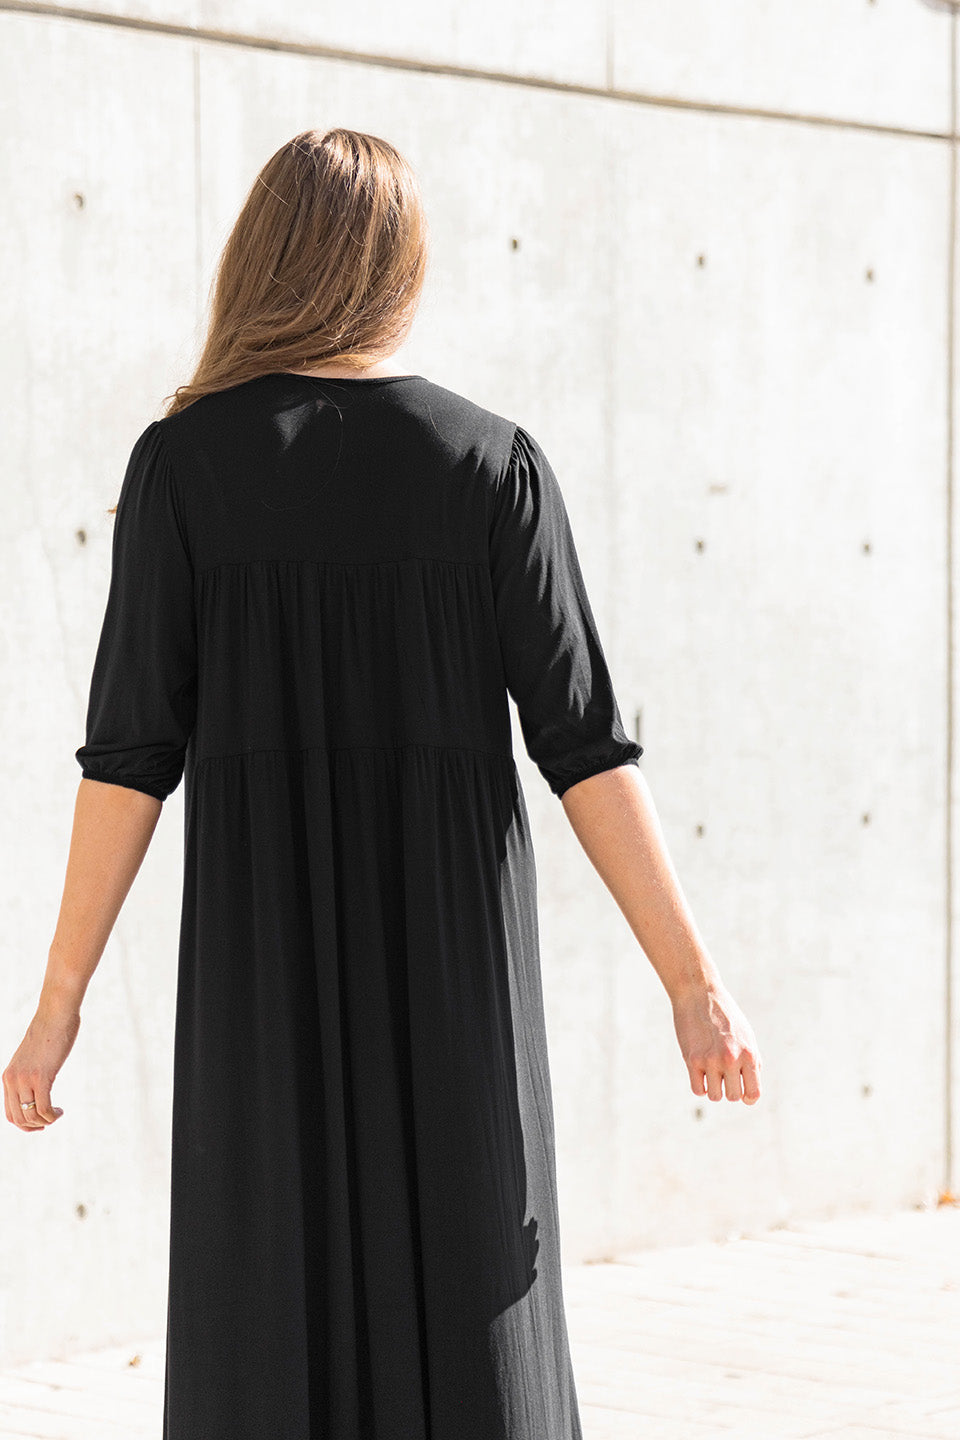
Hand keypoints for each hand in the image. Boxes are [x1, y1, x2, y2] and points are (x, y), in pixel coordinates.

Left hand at [2, 1001, 79, 1130]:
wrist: (55, 1014)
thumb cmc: (49, 1033)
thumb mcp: (33, 1057)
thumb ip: (30, 1072)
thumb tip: (38, 1083)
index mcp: (8, 1076)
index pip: (10, 1113)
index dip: (24, 1124)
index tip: (40, 1122)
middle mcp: (13, 1080)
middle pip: (18, 1118)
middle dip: (34, 1126)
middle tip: (50, 1120)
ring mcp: (26, 1079)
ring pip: (30, 1116)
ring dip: (45, 1121)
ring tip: (57, 1113)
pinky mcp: (41, 1077)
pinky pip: (43, 1108)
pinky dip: (52, 1115)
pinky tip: (60, 1111)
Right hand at [671, 982, 761, 1103]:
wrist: (699, 993)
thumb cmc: (724, 1015)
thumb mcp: (746, 1035)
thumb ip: (751, 1061)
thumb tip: (750, 1091)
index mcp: (749, 1054)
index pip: (753, 1093)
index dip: (748, 1097)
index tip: (742, 1092)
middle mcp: (731, 1059)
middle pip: (734, 1097)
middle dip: (729, 1089)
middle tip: (723, 1075)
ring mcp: (710, 1060)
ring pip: (715, 1096)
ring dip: (713, 1088)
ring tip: (711, 1072)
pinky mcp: (692, 1059)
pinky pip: (698, 1090)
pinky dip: (700, 1086)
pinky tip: (699, 1073)